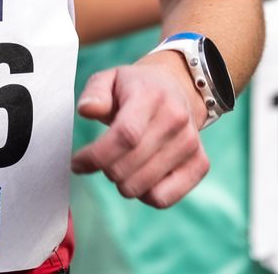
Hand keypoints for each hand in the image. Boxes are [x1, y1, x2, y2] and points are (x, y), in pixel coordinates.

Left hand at [70, 54, 208, 206]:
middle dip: (105, 170)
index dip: (96, 155)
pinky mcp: (200, 164)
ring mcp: (191, 143)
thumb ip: (95, 93)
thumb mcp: (110, 79)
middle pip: (128, 166)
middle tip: (101, 160)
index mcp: (151, 96)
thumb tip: (87, 110)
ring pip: (142, 187)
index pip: (125, 135)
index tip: (77, 163)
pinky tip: (141, 176)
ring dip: (122, 183)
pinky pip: (162, 199)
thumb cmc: (135, 88)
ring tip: (122, 164)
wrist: (178, 87)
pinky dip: (144, 195)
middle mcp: (176, 119)